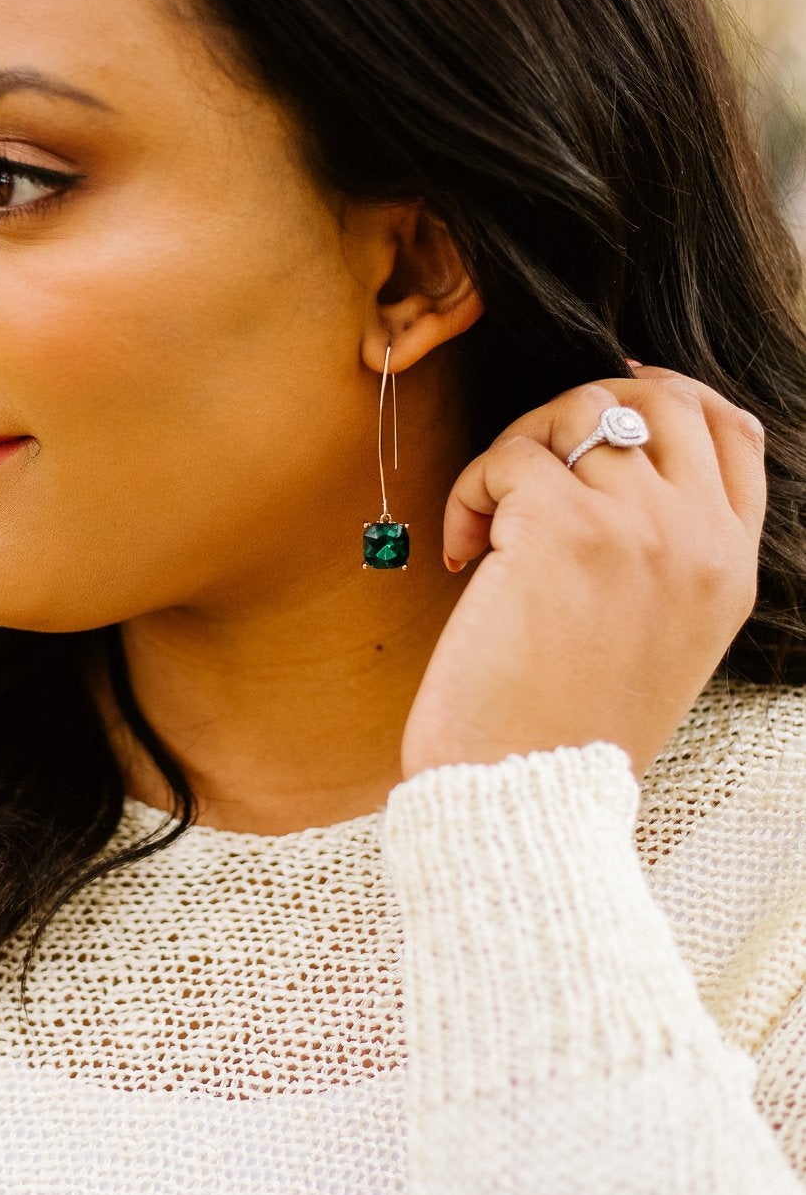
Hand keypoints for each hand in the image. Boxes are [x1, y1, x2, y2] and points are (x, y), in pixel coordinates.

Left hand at [400, 365, 768, 785]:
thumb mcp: (662, 641)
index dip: (661, 396)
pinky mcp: (560, 526)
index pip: (729, 428)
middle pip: (657, 395)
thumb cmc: (569, 732)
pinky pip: (510, 455)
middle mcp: (698, 538)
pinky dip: (471, 490)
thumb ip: (667, 558)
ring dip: (516, 450)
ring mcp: (636, 526)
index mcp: (731, 568)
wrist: (527, 799)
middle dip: (580, 408)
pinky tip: (463, 553)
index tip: (595, 416)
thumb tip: (623, 469)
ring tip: (489, 523)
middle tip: (528, 464)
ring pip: (576, 412)